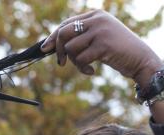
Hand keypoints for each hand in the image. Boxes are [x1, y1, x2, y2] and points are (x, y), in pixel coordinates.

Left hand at [41, 10, 161, 87]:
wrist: (138, 58)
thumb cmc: (115, 51)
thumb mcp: (97, 38)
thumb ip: (79, 37)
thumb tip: (50, 45)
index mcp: (95, 15)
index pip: (65, 23)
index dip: (52, 37)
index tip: (44, 49)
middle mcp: (97, 19)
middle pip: (63, 33)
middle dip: (58, 51)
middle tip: (61, 64)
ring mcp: (100, 31)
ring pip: (70, 48)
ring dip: (75, 63)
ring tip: (86, 66)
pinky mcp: (103, 44)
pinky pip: (80, 59)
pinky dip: (83, 69)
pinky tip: (92, 71)